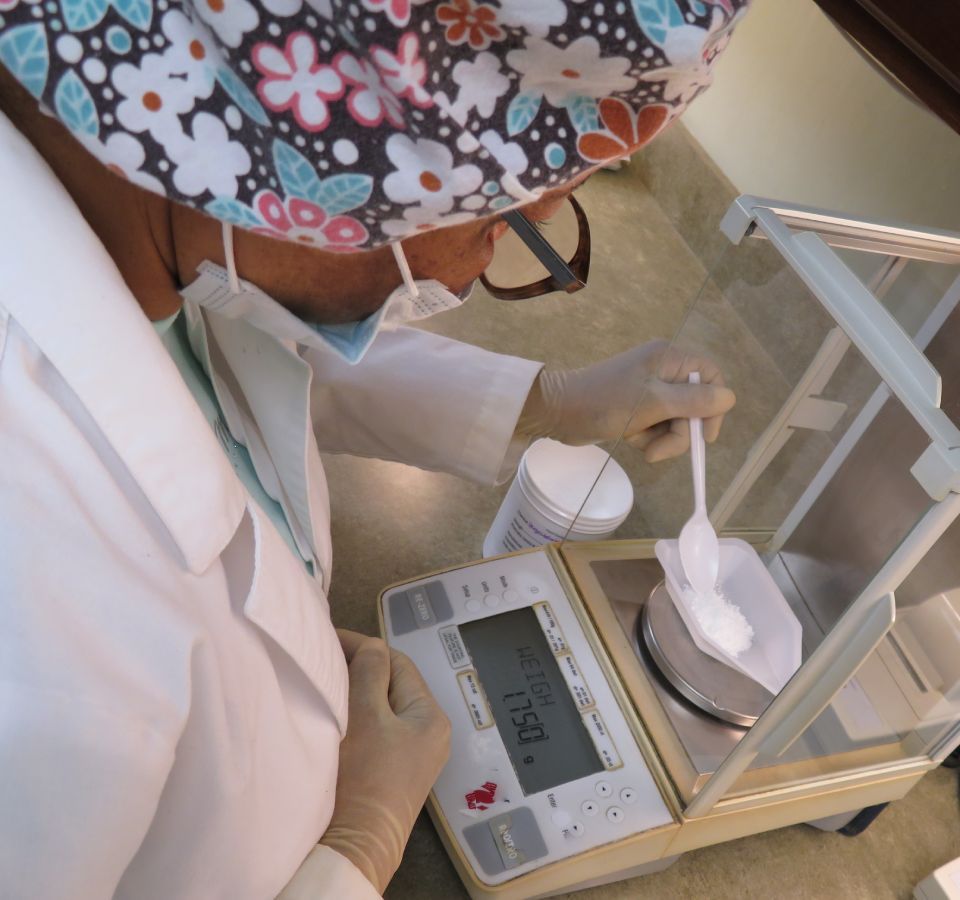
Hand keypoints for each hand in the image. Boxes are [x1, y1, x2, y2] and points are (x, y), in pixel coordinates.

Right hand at [319, 631, 450, 893]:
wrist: (357, 845)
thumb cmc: (363, 778)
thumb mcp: (366, 715)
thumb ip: (370, 672)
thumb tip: (372, 645)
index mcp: (431, 716)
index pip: (397, 663)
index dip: (364, 647)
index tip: (329, 640)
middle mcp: (430, 734)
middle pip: (393, 684)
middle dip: (360, 668)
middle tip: (325, 660)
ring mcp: (413, 755)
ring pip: (383, 707)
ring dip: (357, 692)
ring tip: (328, 683)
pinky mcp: (394, 772)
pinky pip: (379, 730)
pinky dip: (358, 716)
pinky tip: (337, 715)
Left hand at [517, 341, 735, 461]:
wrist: (558, 412)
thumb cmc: (605, 403)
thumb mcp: (654, 403)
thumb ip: (694, 401)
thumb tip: (729, 397)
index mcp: (669, 358)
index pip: (711, 377)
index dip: (713, 407)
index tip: (703, 436)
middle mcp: (662, 370)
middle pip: (694, 405)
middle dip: (679, 432)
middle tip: (659, 451)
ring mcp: (648, 389)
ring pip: (675, 420)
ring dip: (661, 438)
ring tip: (639, 443)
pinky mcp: (635, 407)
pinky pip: (656, 426)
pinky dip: (647, 437)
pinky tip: (631, 440)